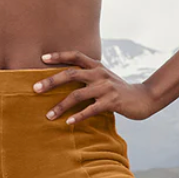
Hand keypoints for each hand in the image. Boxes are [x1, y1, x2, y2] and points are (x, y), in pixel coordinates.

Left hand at [33, 50, 157, 125]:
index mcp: (97, 66)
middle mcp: (100, 74)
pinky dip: (78, 117)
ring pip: (77, 95)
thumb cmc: (118, 90)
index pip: (75, 55)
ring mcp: (106, 88)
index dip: (59, 55)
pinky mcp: (111, 102)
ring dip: (61, 106)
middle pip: (71, 74)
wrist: (143, 98)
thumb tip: (64, 79)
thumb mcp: (104, 78)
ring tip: (48, 116)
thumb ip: (88, 76)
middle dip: (51, 81)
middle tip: (35, 88)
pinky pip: (90, 110)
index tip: (42, 58)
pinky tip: (68, 122)